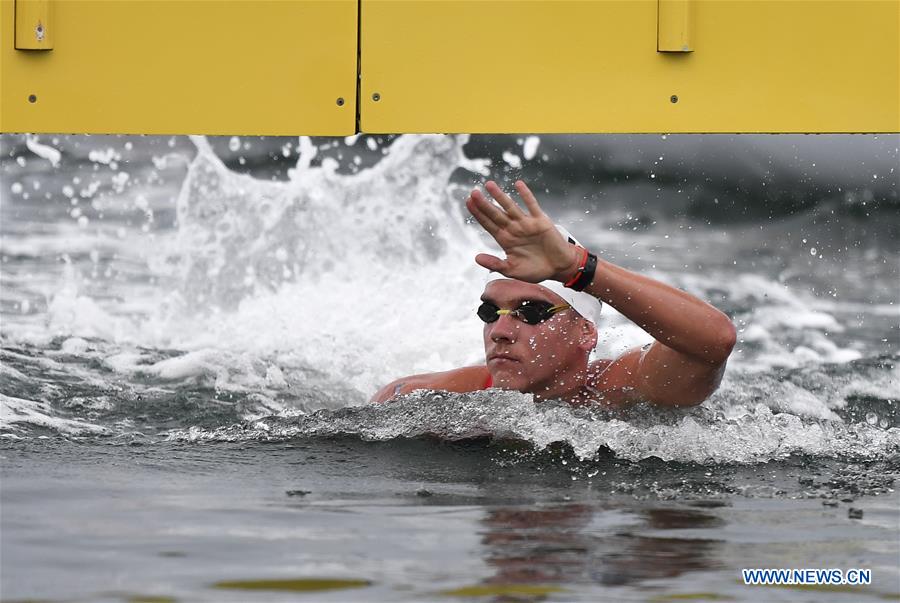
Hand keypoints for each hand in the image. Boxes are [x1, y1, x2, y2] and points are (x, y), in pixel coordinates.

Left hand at [465, 180, 579, 282]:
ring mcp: (526, 223)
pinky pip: (532, 205)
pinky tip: (518, 184)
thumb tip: (476, 258)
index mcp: (505, 240)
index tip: (468, 203)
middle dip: (484, 204)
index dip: (478, 214)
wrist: (559, 268)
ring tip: (489, 185)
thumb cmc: (535, 270)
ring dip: (500, 196)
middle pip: (496, 214)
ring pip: (511, 207)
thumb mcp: (512, 270)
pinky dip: (526, 195)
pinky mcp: (540, 221)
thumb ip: (495, 264)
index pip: (488, 224)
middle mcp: (514, 229)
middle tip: (473, 192)